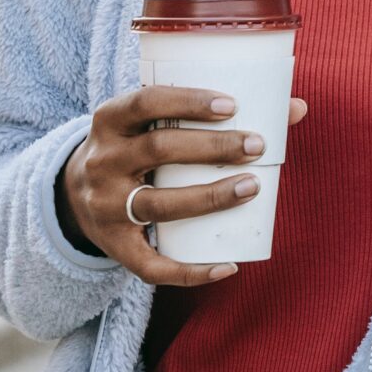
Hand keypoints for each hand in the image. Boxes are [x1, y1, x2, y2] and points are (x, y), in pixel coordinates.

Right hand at [58, 87, 307, 284]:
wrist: (73, 195)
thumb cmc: (138, 146)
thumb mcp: (154, 123)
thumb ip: (212, 112)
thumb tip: (297, 108)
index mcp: (110, 121)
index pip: (145, 102)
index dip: (188, 101)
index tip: (232, 105)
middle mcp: (102, 162)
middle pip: (158, 150)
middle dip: (212, 148)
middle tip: (256, 146)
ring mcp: (106, 207)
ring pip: (157, 205)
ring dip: (209, 197)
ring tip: (253, 187)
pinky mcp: (114, 246)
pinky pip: (150, 266)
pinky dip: (190, 271)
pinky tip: (228, 266)